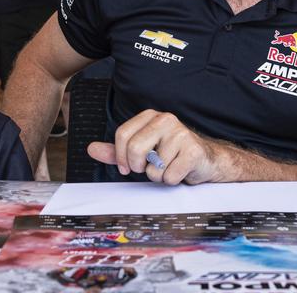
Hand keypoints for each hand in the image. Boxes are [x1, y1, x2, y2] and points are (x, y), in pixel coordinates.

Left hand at [87, 109, 220, 184]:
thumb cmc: (170, 155)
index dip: (120, 156)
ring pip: (153, 167)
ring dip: (158, 176)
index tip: (126, 167)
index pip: (122, 134)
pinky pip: (169, 176)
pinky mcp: (193, 150)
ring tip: (169, 167)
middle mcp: (166, 119)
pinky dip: (172, 180)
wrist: (205, 160)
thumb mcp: (141, 151)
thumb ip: (117, 151)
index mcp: (150, 116)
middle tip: (148, 168)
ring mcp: (181, 133)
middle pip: (134, 148)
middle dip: (138, 167)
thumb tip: (91, 149)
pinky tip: (180, 170)